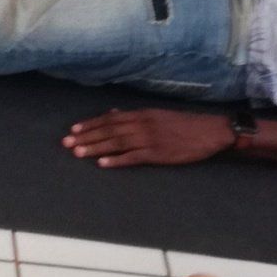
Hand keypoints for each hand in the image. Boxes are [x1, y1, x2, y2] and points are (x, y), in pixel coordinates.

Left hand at [62, 108, 233, 168]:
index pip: (110, 118)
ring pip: (116, 143)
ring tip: (78, 153)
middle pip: (109, 130)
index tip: (74, 130)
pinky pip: (132, 157)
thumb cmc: (185, 124)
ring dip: (95, 148)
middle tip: (67, 143)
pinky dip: (116, 160)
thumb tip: (114, 112)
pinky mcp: (157, 154)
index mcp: (142, 113)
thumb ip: (136, 115)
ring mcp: (149, 139)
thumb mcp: (158, 114)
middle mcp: (142, 124)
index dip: (91, 124)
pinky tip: (102, 163)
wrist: (209, 132)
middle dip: (86, 137)